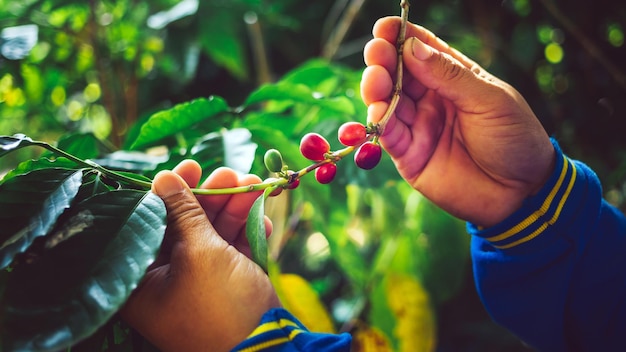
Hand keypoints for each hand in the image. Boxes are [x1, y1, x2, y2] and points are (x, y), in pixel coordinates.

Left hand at [120, 160, 279, 351]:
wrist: (266, 350)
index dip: (170, 191)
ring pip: (214, 232)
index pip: (150, 223)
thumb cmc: (221, 306)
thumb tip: (164, 176)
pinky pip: (233, 248)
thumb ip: (183, 212)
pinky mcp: (228, 281)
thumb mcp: (200, 253)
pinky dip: (249, 233)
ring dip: (236, 208)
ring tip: (257, 187)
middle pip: (185, 223)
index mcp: (143, 278)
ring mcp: (200, 279)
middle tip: (233, 174)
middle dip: (213, 196)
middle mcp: (167, 278)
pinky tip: (265, 221)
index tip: (191, 165)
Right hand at [361, 17, 555, 226]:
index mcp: (453, 78)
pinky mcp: (409, 156)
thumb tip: (412, 47)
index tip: (384, 28)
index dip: (401, 37)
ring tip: (375, 80)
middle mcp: (431, 99)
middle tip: (376, 53)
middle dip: (383, 61)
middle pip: (398, 74)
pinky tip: (378, 112)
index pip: (421, 51)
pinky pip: (389, 136)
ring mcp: (418, 127)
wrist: (523, 192)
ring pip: (387, 103)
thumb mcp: (489, 101)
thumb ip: (449, 76)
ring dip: (376, 90)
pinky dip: (380, 123)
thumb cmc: (515, 139)